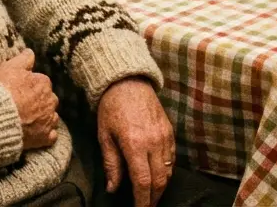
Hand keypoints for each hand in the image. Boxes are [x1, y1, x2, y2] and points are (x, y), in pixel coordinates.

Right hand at [0, 49, 58, 150]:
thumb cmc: (2, 91)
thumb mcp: (9, 67)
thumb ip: (23, 58)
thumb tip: (30, 52)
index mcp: (43, 82)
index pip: (41, 82)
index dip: (29, 86)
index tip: (19, 90)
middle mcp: (50, 101)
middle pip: (48, 99)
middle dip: (39, 101)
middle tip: (22, 105)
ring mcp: (48, 120)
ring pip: (51, 116)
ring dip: (43, 117)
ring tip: (27, 119)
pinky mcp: (45, 137)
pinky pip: (51, 136)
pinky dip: (45, 134)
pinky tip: (35, 133)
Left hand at [97, 78, 173, 206]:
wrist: (127, 82)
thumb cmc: (111, 108)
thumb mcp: (104, 136)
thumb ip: (111, 164)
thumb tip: (112, 188)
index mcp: (135, 144)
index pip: (143, 182)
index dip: (143, 200)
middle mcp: (153, 142)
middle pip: (159, 181)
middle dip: (154, 198)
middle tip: (147, 206)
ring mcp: (164, 137)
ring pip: (168, 171)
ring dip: (161, 186)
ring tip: (151, 195)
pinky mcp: (170, 131)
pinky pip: (172, 158)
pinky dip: (166, 171)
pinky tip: (158, 175)